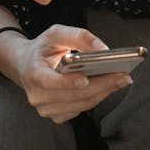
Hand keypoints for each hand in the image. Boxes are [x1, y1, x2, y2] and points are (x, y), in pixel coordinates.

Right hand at [6, 24, 132, 123]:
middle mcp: (36, 95)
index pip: (47, 82)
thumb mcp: (56, 33)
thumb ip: (79, 36)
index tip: (85, 79)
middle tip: (123, 76)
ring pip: (80, 104)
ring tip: (121, 79)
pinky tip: (108, 86)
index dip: (66, 83)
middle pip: (72, 95)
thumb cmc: (43, 48)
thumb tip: (103, 50)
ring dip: (103, 92)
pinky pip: (81, 110)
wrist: (26, 66)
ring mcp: (45, 109)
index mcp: (32, 73)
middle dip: (100, 85)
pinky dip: (96, 97)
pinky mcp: (56, 116)